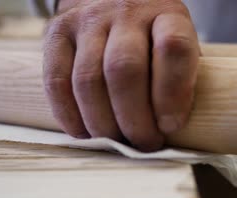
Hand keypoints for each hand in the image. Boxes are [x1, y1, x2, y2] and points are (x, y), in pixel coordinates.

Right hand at [43, 0, 198, 150]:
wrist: (112, 0)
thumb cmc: (152, 36)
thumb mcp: (176, 46)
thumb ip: (179, 78)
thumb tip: (169, 129)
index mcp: (167, 13)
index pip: (173, 47)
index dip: (172, 93)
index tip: (171, 125)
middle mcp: (126, 11)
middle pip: (125, 70)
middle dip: (135, 119)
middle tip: (144, 143)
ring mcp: (87, 20)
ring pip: (88, 80)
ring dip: (103, 124)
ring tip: (116, 142)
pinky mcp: (57, 32)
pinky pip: (56, 81)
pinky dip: (69, 115)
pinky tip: (84, 132)